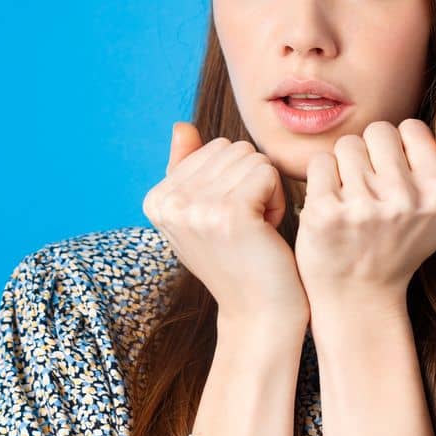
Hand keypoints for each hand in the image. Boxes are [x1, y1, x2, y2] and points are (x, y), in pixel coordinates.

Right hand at [143, 123, 308, 323]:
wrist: (259, 311)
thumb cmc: (240, 257)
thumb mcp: (204, 212)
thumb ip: (188, 168)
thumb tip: (182, 125)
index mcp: (157, 198)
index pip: (215, 147)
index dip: (234, 179)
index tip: (229, 219)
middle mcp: (168, 202)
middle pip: (235, 149)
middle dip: (252, 182)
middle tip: (247, 225)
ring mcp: (195, 208)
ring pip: (254, 159)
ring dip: (266, 192)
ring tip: (255, 230)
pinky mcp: (229, 213)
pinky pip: (268, 173)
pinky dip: (278, 200)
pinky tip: (266, 231)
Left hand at [293, 107, 435, 308]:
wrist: (361, 295)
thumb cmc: (406, 242)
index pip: (412, 127)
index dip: (403, 147)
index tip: (400, 176)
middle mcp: (404, 198)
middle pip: (378, 130)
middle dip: (373, 152)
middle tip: (373, 186)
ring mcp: (363, 206)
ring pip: (347, 145)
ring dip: (346, 165)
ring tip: (354, 196)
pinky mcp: (326, 212)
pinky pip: (320, 163)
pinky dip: (322, 179)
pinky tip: (333, 203)